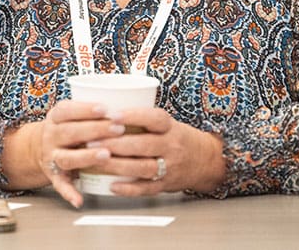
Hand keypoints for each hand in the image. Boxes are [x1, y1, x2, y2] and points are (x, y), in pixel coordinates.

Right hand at [3, 99, 122, 207]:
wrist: (40, 147)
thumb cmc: (68, 127)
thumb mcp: (72, 113)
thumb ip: (92, 110)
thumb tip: (128, 100)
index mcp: (56, 117)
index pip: (68, 110)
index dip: (86, 109)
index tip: (105, 108)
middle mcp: (51, 136)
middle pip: (70, 132)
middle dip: (95, 130)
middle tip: (119, 129)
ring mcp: (52, 157)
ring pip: (66, 158)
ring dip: (85, 157)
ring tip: (105, 155)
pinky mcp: (54, 176)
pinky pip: (60, 185)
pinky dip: (69, 193)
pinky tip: (79, 199)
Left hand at [91, 107, 225, 196]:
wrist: (206, 161)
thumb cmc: (177, 138)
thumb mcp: (166, 123)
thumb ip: (141, 118)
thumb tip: (105, 109)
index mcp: (171, 127)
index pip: (154, 118)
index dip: (133, 116)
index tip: (112, 115)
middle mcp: (172, 146)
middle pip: (144, 144)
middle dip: (116, 143)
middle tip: (92, 140)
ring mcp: (170, 167)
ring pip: (142, 167)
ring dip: (118, 165)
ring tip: (97, 160)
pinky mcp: (165, 185)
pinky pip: (146, 189)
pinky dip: (128, 189)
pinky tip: (111, 185)